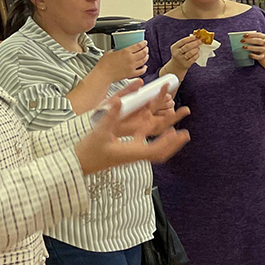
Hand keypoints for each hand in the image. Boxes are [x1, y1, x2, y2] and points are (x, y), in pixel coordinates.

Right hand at [75, 87, 190, 174]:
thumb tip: (118, 100)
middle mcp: (133, 154)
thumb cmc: (88, 151)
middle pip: (159, 152)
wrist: (79, 164)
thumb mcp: (99, 131)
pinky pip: (144, 143)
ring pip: (153, 148)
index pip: (154, 149)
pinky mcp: (126, 150)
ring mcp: (131, 152)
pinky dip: (153, 137)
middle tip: (185, 134)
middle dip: (173, 144)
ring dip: (165, 140)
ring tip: (174, 130)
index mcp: (130, 152)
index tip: (177, 133)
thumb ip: (110, 115)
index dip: (167, 142)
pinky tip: (156, 128)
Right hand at [98, 41, 148, 80]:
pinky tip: (145, 67)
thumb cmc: (104, 64)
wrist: (103, 74)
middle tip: (146, 48)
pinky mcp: (131, 74)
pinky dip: (144, 68)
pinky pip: (141, 71)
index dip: (143, 43)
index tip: (145, 43)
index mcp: (125, 51)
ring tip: (146, 55)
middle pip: (143, 52)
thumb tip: (118, 51)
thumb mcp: (110, 52)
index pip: (138, 46)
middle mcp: (130, 59)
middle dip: (146, 49)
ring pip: (144, 61)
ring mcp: (132, 67)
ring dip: (146, 57)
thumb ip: (116, 50)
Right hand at [169, 35, 202, 71]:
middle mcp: (176, 53)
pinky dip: (197, 55)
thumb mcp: (179, 48)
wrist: (177, 66)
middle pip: (187, 46)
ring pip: (190, 53)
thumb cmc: (180, 54)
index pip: (183, 41)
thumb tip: (196, 38)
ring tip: (198, 48)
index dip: (190, 38)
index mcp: (174, 47)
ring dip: (196, 49)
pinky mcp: (186, 64)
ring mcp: (181, 60)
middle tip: (200, 41)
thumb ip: (185, 43)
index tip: (196, 36)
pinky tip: (198, 53)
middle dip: (195, 43)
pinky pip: (193, 59)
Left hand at [241, 31, 264, 60]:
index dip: (251, 35)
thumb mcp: (257, 39)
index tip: (244, 35)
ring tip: (243, 47)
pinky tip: (250, 55)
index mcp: (264, 37)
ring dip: (251, 47)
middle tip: (241, 41)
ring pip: (259, 48)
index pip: (258, 35)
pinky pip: (259, 57)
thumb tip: (241, 36)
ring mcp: (264, 50)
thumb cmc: (258, 44)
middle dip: (249, 40)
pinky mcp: (263, 56)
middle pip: (258, 41)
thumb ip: (251, 37)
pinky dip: (255, 56)